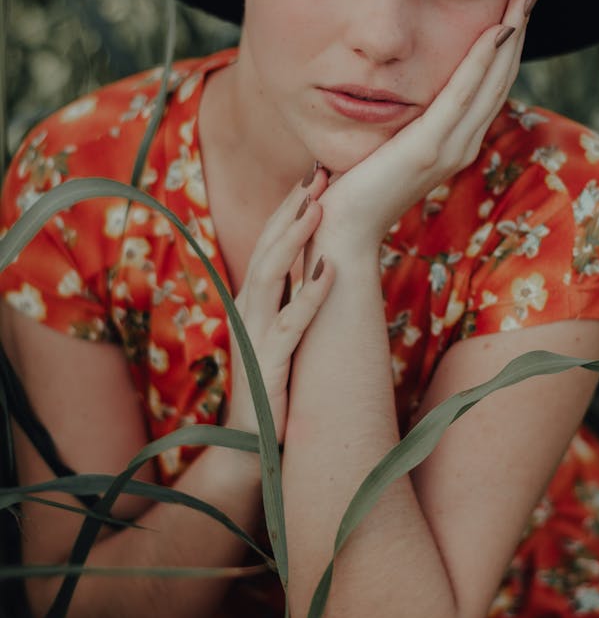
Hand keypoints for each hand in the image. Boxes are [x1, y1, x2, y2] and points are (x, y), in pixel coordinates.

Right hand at [225, 172, 333, 442]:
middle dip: (292, 208)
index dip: (289, 208)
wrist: (248, 444)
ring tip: (317, 205)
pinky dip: (312, 294)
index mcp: (253, 300)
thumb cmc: (273, 386)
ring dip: (295, 237)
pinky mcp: (268, 362)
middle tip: (318, 173)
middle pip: (268, 247)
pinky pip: (291, 322)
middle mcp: (249, 310)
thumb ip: (294, 301)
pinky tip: (330, 270)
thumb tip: (323, 264)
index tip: (314, 175)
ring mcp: (255, 334)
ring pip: (272, 274)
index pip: (270, 243)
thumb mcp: (283, 334)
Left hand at [319, 0, 540, 248]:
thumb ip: (401, 114)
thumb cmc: (354, 186)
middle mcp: (463, 141)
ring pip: (494, 78)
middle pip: (503, 70)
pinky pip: (463, 95)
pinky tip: (497, 27)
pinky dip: (483, 60)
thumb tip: (393, 80)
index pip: (492, 77)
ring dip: (513, 29)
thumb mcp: (385, 140)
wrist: (341, 231)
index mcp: (456, 138)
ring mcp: (451, 147)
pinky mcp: (430, 149)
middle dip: (521, 19)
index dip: (510, 31)